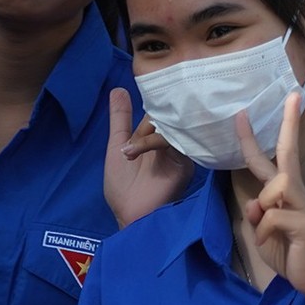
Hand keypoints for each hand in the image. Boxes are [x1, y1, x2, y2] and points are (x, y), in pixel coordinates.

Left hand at [104, 88, 192, 229]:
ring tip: (131, 151)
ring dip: (147, 134)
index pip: (158, 111)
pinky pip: (178, 142)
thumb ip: (120, 119)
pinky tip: (141, 148)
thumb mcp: (117, 146)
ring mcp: (181, 151)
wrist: (130, 216)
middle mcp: (172, 142)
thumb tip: (118, 88)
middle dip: (148, 121)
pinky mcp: (186, 162)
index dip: (149, 106)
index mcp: (156, 136)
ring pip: (172, 127)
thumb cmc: (123, 186)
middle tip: (133, 138)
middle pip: (168, 116)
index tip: (140, 104)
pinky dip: (157, 141)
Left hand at [239, 97, 304, 297]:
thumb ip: (257, 214)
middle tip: (291, 96)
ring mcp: (303, 208)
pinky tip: (269, 244)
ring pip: (275, 186)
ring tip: (265, 230)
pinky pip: (271, 217)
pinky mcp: (304, 225)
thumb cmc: (290, 253)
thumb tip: (253, 203)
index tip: (265, 106)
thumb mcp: (264, 231)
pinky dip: (262, 232)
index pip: (279, 156)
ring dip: (261, 206)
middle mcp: (298, 194)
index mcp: (288, 193)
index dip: (270, 132)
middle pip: (288, 154)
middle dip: (287, 125)